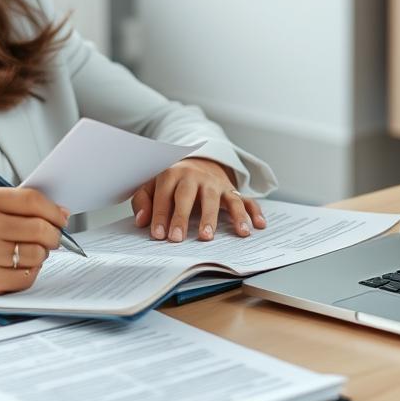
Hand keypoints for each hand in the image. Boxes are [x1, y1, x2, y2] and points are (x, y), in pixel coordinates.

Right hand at [0, 187, 68, 293]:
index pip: (32, 201)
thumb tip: (61, 213)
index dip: (54, 210)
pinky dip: (31, 271)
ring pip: (37, 254)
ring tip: (30, 250)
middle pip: (39, 229)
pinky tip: (20, 265)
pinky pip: (27, 277)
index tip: (61, 218)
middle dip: (54, 234)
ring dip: (41, 254)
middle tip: (51, 237)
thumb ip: (20, 202)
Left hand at [130, 158, 265, 241]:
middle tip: (179, 239)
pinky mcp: (231, 190)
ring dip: (219, 218)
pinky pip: (245, 200)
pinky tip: (257, 226)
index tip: (158, 236)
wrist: (198, 162)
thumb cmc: (171, 181)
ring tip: (215, 236)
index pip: (164, 195)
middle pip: (189, 196)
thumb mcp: (151, 184)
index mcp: (173, 173)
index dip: (160, 215)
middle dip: (184, 217)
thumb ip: (143, 200)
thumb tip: (141, 221)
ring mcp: (215, 183)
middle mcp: (195, 176)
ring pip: (219, 199)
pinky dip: (253, 212)